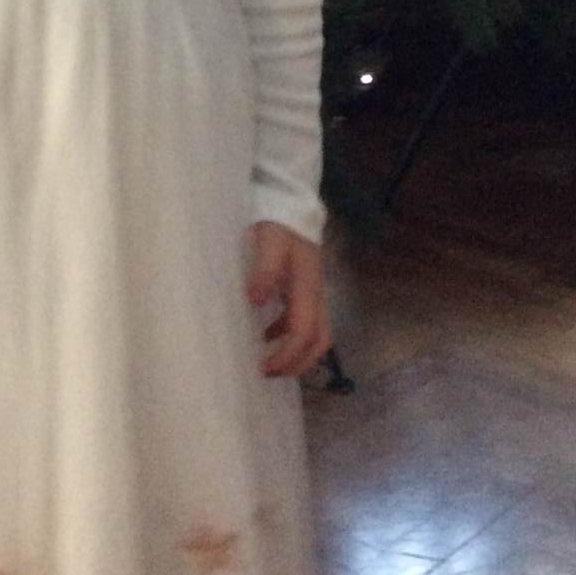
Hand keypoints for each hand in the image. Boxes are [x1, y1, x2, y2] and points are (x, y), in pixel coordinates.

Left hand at [246, 220, 330, 377]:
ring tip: (267, 360)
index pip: (305, 333)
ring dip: (295, 351)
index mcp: (308, 287)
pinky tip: (265, 332)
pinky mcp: (304, 286)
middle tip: (270, 373)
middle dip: (299, 362)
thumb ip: (264, 270)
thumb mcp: (270, 242)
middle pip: (319, 340)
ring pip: (315, 332)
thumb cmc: (278, 222)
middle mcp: (316, 294)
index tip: (265, 368)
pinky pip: (303, 319)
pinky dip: (287, 333)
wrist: (291, 201)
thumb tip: (256, 301)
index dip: (288, 355)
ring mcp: (313, 291)